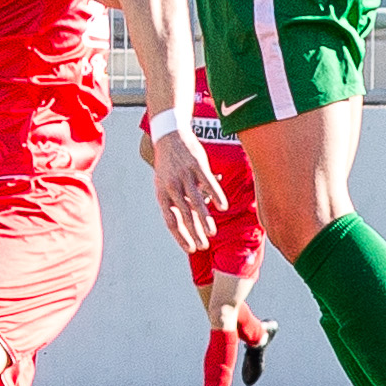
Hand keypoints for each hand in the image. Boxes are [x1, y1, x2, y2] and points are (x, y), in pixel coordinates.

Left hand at [145, 129, 222, 254]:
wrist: (168, 135)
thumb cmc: (168, 164)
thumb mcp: (165, 184)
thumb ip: (176, 202)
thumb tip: (188, 221)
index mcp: (162, 194)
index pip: (171, 221)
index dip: (180, 237)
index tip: (190, 250)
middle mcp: (172, 187)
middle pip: (184, 216)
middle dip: (194, 234)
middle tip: (203, 247)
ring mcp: (185, 177)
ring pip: (196, 203)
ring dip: (205, 220)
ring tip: (212, 233)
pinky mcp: (197, 166)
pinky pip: (209, 184)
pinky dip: (217, 196)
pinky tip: (223, 207)